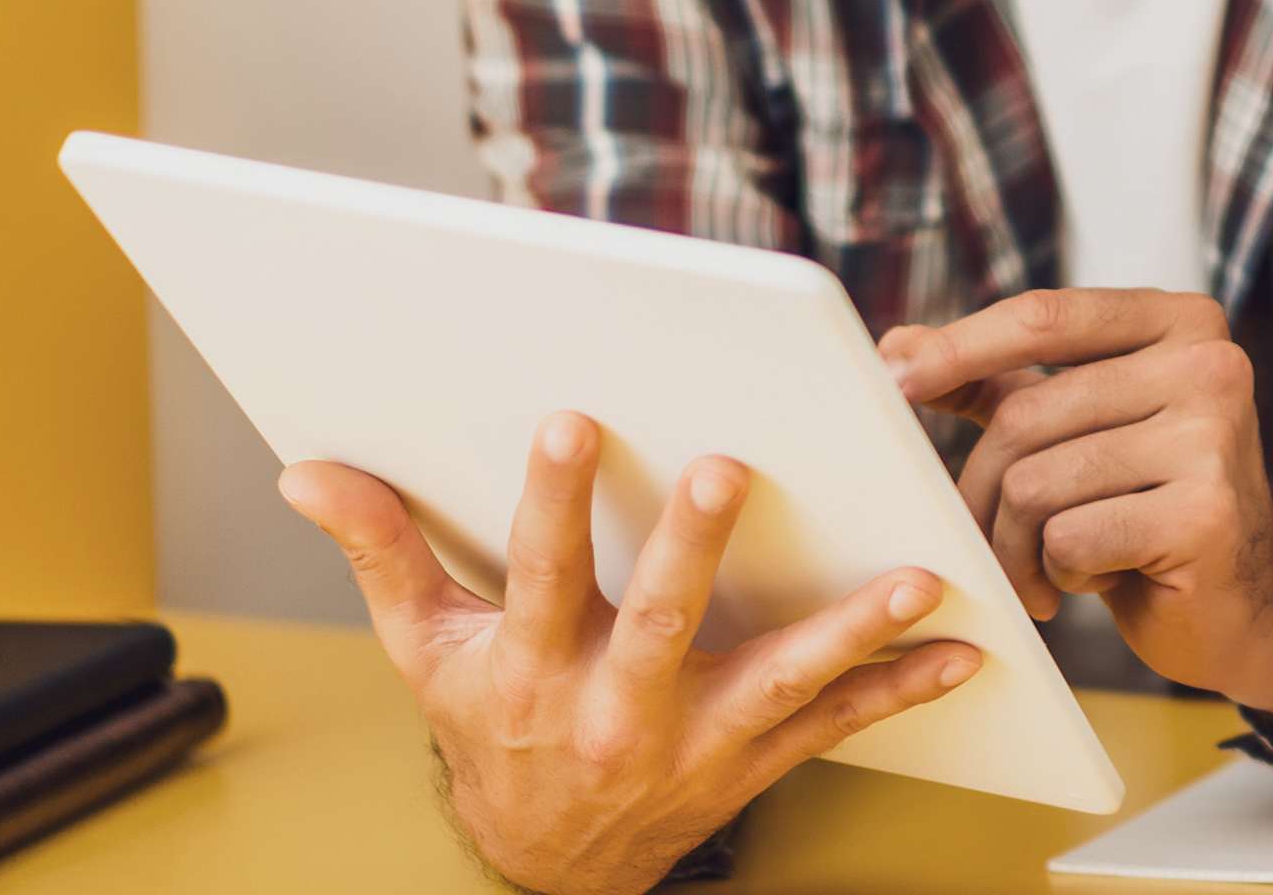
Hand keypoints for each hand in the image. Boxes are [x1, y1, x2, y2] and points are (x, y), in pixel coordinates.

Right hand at [277, 413, 983, 894]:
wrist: (544, 867)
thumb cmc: (493, 734)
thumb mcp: (427, 650)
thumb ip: (384, 553)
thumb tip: (311, 472)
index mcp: (533, 669)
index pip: (538, 573)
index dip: (551, 499)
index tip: (570, 422)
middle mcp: (615, 708)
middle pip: (658, 619)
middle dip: (692, 546)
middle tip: (728, 469)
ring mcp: (693, 741)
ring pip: (778, 679)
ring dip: (851, 630)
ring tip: (918, 581)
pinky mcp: (752, 764)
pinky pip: (836, 727)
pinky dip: (901, 691)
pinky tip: (962, 655)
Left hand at [880, 288, 1272, 724]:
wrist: (1251, 601)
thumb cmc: (1151, 504)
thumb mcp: (1083, 428)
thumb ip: (1002, 381)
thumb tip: (899, 345)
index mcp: (1181, 322)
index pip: (1045, 317)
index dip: (959, 348)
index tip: (893, 382)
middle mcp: (1210, 365)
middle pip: (1027, 414)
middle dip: (985, 491)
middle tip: (991, 541)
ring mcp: (1215, 438)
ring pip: (1037, 483)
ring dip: (1018, 546)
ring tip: (1050, 569)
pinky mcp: (1206, 515)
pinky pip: (1068, 540)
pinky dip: (1059, 575)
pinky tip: (1099, 580)